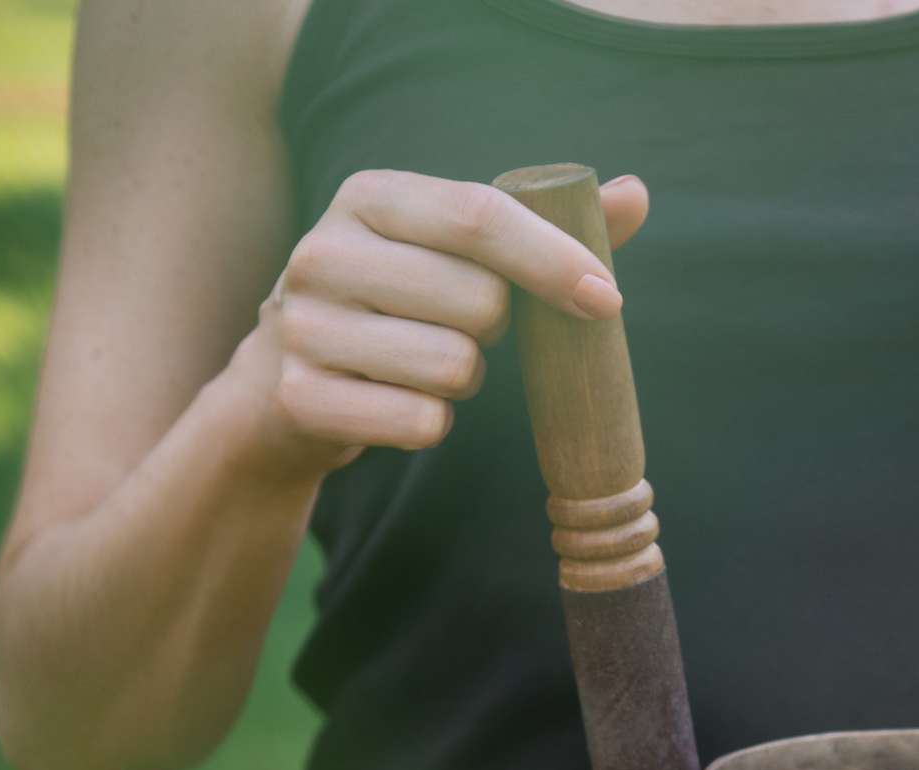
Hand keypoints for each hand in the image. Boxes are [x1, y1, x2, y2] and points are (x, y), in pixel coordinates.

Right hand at [226, 169, 650, 478]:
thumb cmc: (399, 303)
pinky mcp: (301, 398)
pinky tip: (396, 402)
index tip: (607, 300)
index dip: (554, 259)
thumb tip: (636, 195)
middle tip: (463, 329)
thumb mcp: (456, 252)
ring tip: (423, 364)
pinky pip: (421, 423)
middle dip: (497, 330)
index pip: (481, 216)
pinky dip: (430, 425)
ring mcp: (304, 325)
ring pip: (455, 368)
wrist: (282, 384)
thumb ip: (545, 226)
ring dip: (465, 381)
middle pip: (479, 301)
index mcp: (371, 196)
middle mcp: (324, 250)